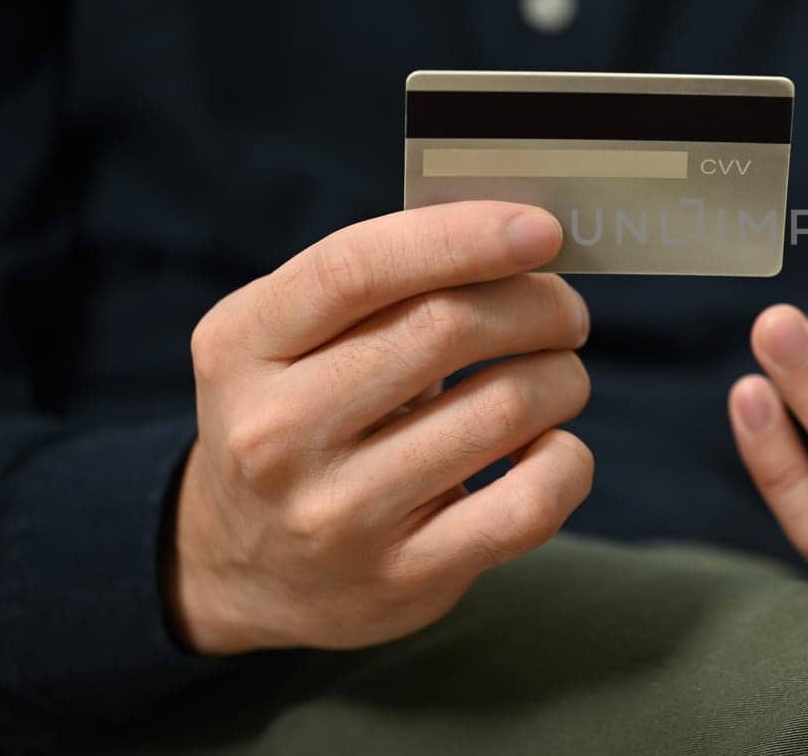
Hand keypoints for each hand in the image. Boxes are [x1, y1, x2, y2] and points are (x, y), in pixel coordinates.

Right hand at [170, 201, 593, 654]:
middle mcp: (277, 432)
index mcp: (243, 345)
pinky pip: (529, 503)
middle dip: (538, 306)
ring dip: (562, 377)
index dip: (463, 236)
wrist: (239, 565)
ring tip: (559, 377)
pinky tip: (549, 447)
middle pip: (446, 328)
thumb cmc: (303, 411)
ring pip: (503, 407)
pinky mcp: (402, 578)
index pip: (358, 268)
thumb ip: (385, 280)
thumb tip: (523, 234)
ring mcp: (338, 514)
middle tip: (565, 313)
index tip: (543, 230)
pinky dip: (568, 460)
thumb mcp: (292, 338)